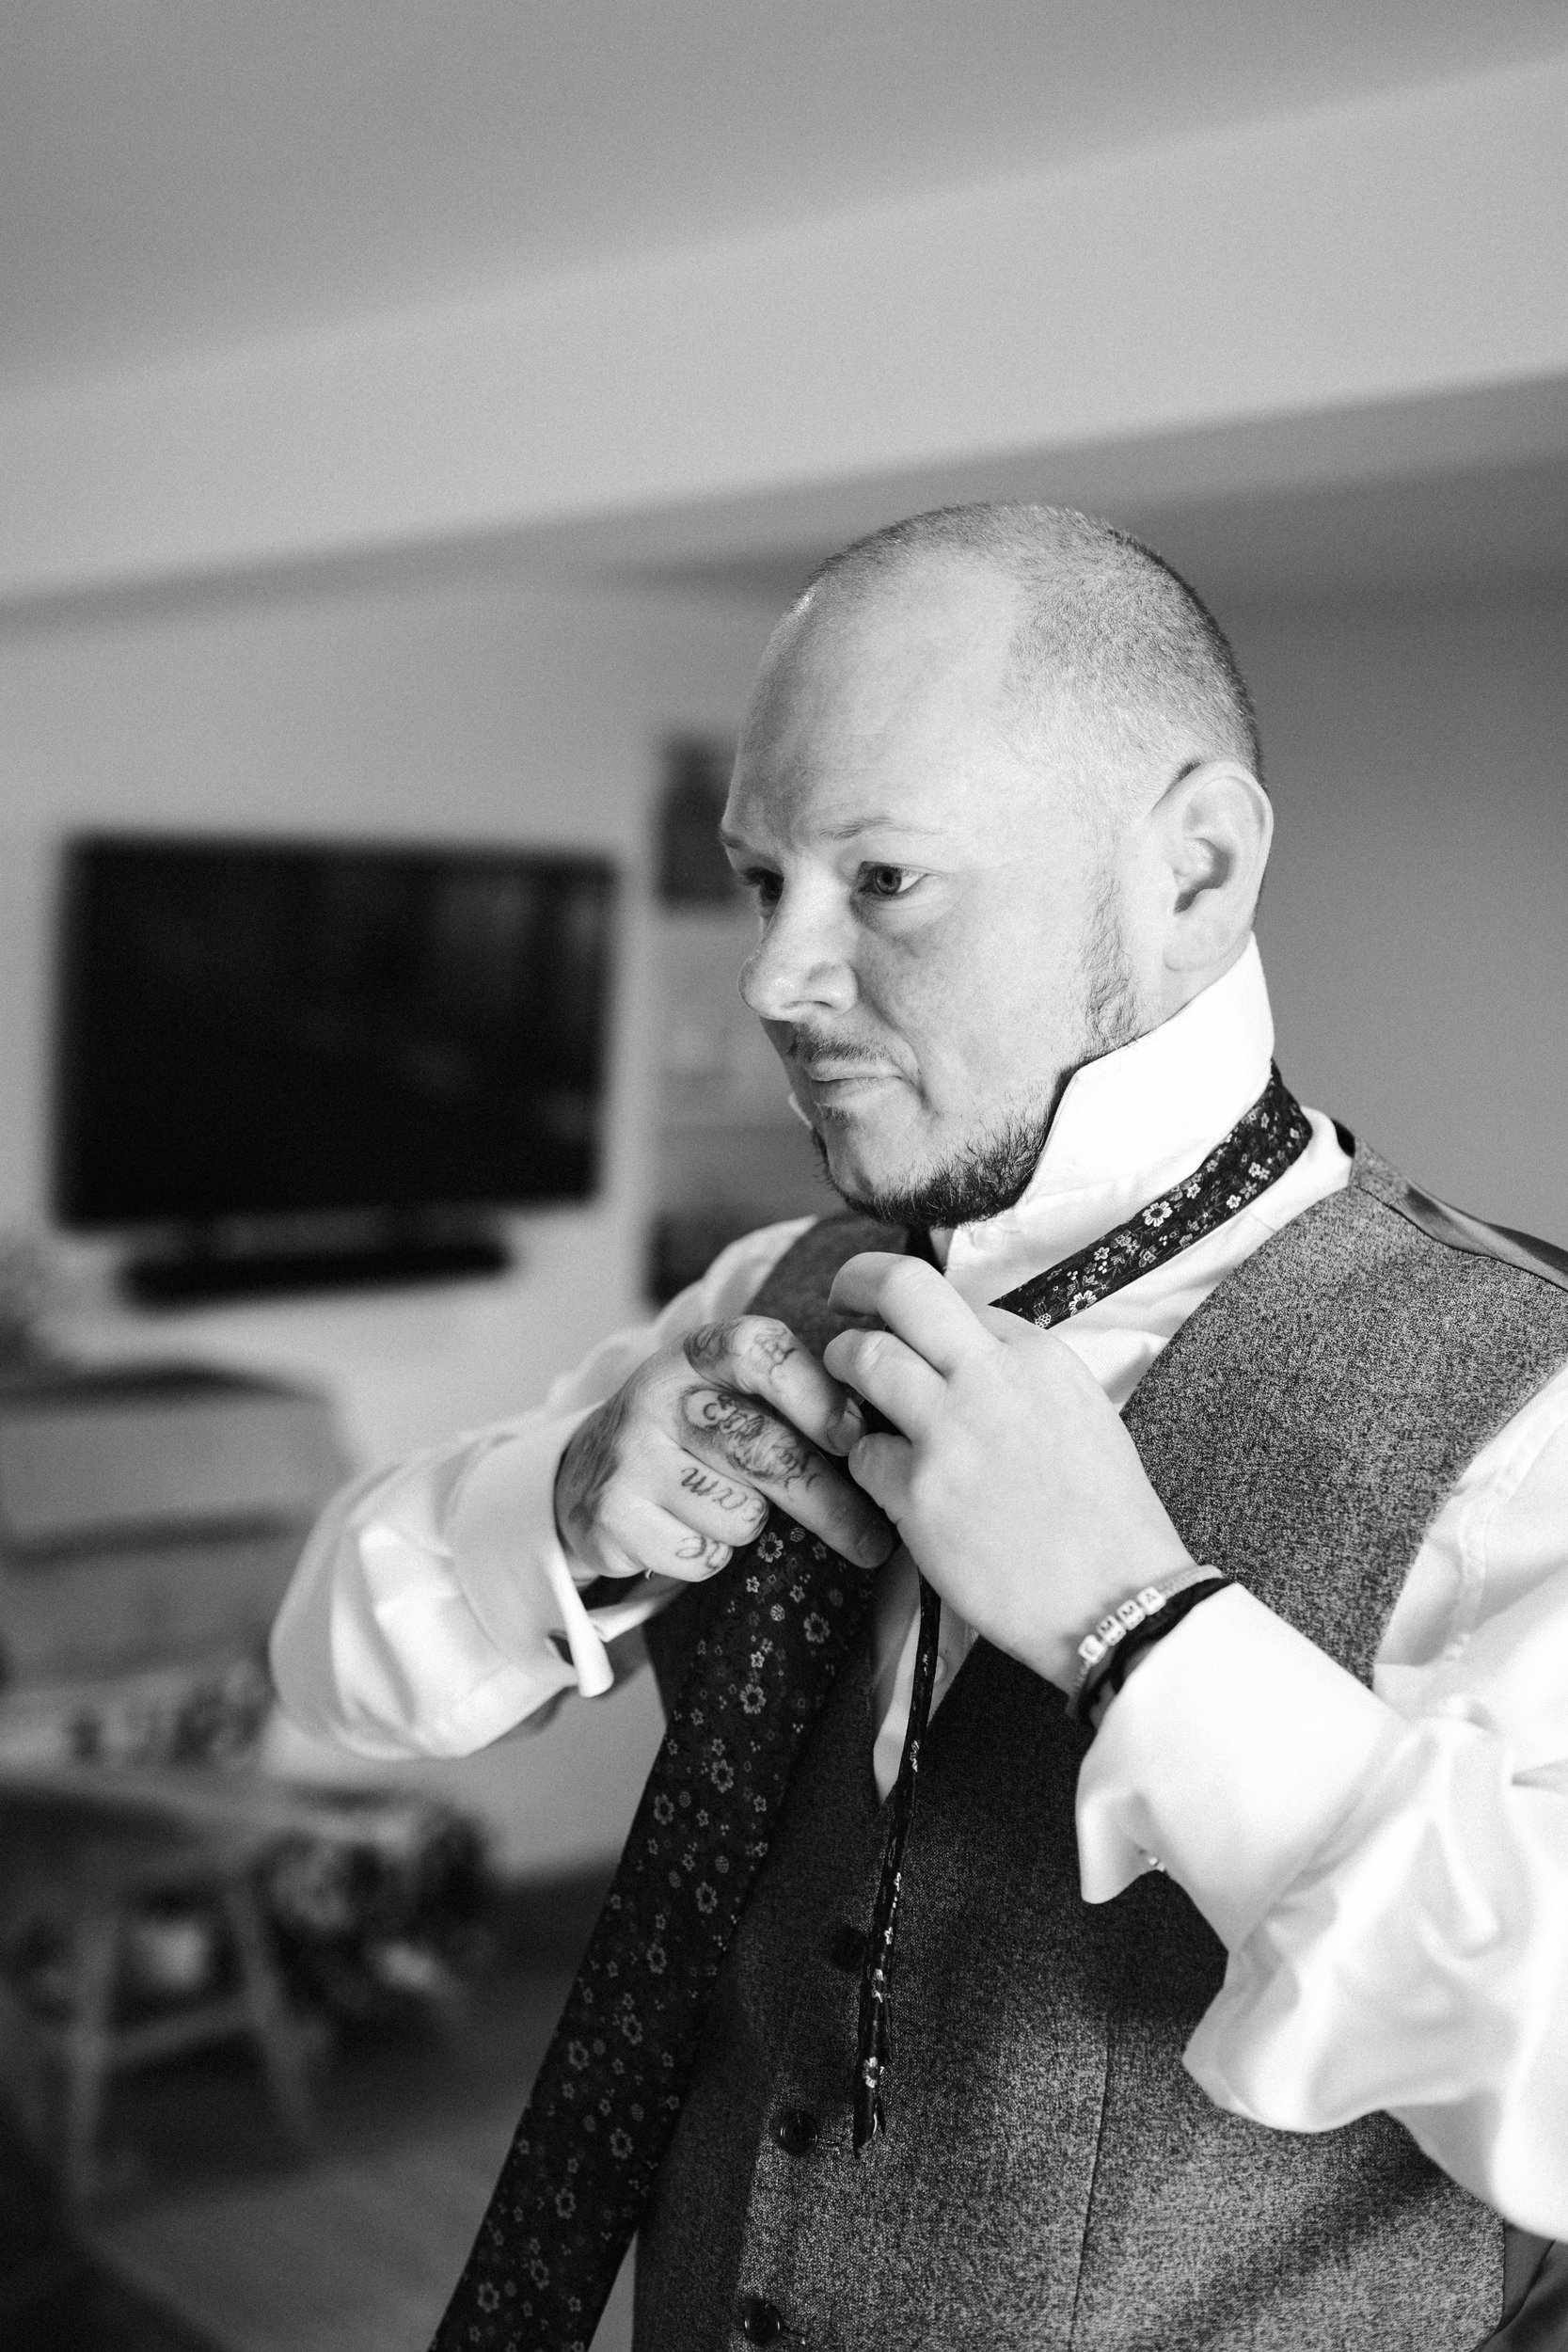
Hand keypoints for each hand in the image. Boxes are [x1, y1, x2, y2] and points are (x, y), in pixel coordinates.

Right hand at [554, 1314, 896, 1585]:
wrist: (586, 1474)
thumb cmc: (695, 1433)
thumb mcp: (729, 1392)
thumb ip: (795, 1396)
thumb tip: (889, 1439)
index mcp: (697, 1351)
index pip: (762, 1352)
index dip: (815, 1393)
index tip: (853, 1437)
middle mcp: (658, 1393)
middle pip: (766, 1451)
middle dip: (832, 1503)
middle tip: (875, 1541)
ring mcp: (630, 1454)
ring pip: (741, 1514)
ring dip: (754, 1527)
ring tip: (727, 1508)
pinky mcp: (613, 1514)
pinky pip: (703, 1553)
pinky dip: (713, 1555)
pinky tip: (690, 1530)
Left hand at [822, 1254, 1192, 1689]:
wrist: (1120, 1599)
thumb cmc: (1110, 1520)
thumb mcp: (1084, 1415)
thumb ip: (1021, 1379)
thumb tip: (965, 1362)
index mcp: (1038, 1355)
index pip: (958, 1299)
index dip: (925, 1315)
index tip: (912, 1327)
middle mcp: (990, 1377)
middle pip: (899, 1288)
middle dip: (857, 1281)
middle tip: (842, 1296)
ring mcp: (948, 1431)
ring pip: (862, 1357)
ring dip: (845, 1366)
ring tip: (848, 1388)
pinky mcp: (917, 1492)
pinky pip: (863, 1454)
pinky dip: (868, 1464)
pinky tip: (893, 1486)